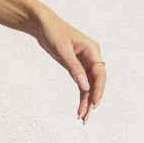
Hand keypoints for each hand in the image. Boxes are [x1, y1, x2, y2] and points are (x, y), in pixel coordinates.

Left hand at [29, 8, 105, 123]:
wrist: (43, 25)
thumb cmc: (54, 32)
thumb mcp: (63, 50)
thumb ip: (74, 68)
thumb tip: (85, 85)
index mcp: (92, 50)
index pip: (100, 73)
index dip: (98, 89)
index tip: (94, 103)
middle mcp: (91, 58)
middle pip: (96, 82)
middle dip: (93, 99)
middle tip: (86, 116)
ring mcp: (85, 64)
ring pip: (90, 86)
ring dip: (87, 101)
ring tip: (83, 117)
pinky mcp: (76, 68)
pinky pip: (82, 84)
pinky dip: (82, 95)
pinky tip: (80, 108)